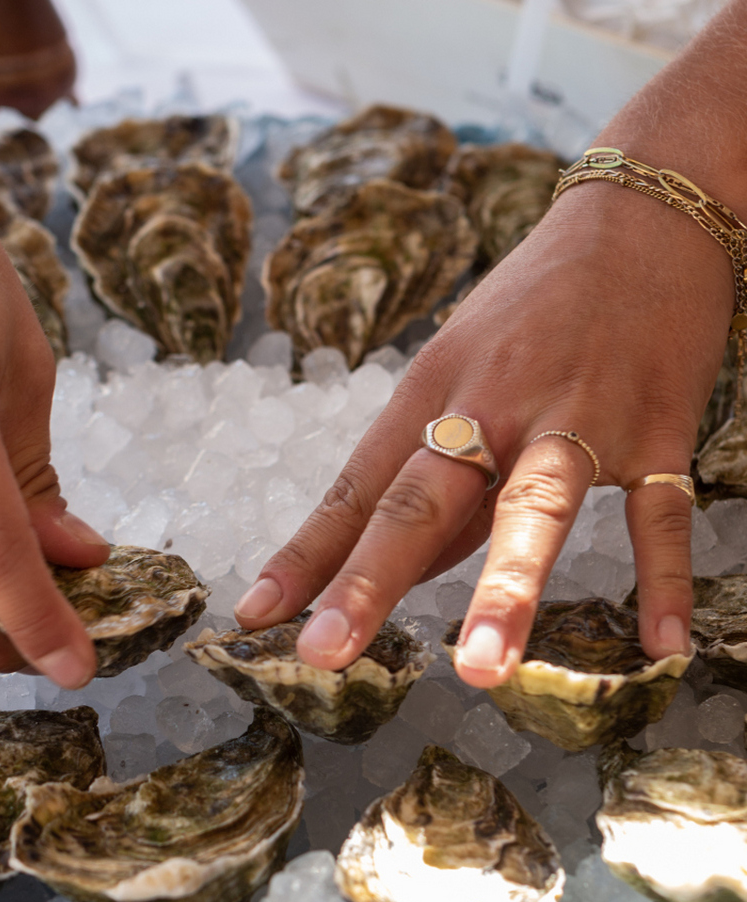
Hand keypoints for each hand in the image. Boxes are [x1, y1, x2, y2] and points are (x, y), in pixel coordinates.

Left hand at [235, 180, 731, 686]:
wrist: (646, 215)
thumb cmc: (533, 310)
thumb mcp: (460, 371)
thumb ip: (436, 482)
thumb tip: (393, 575)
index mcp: (431, 390)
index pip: (357, 488)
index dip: (305, 555)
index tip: (254, 616)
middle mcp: (492, 405)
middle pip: (420, 500)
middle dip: (369, 580)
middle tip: (324, 653)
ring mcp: (576, 417)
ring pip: (533, 507)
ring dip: (504, 589)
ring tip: (478, 668)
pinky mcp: (657, 428)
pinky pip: (659, 513)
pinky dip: (665, 580)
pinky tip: (662, 648)